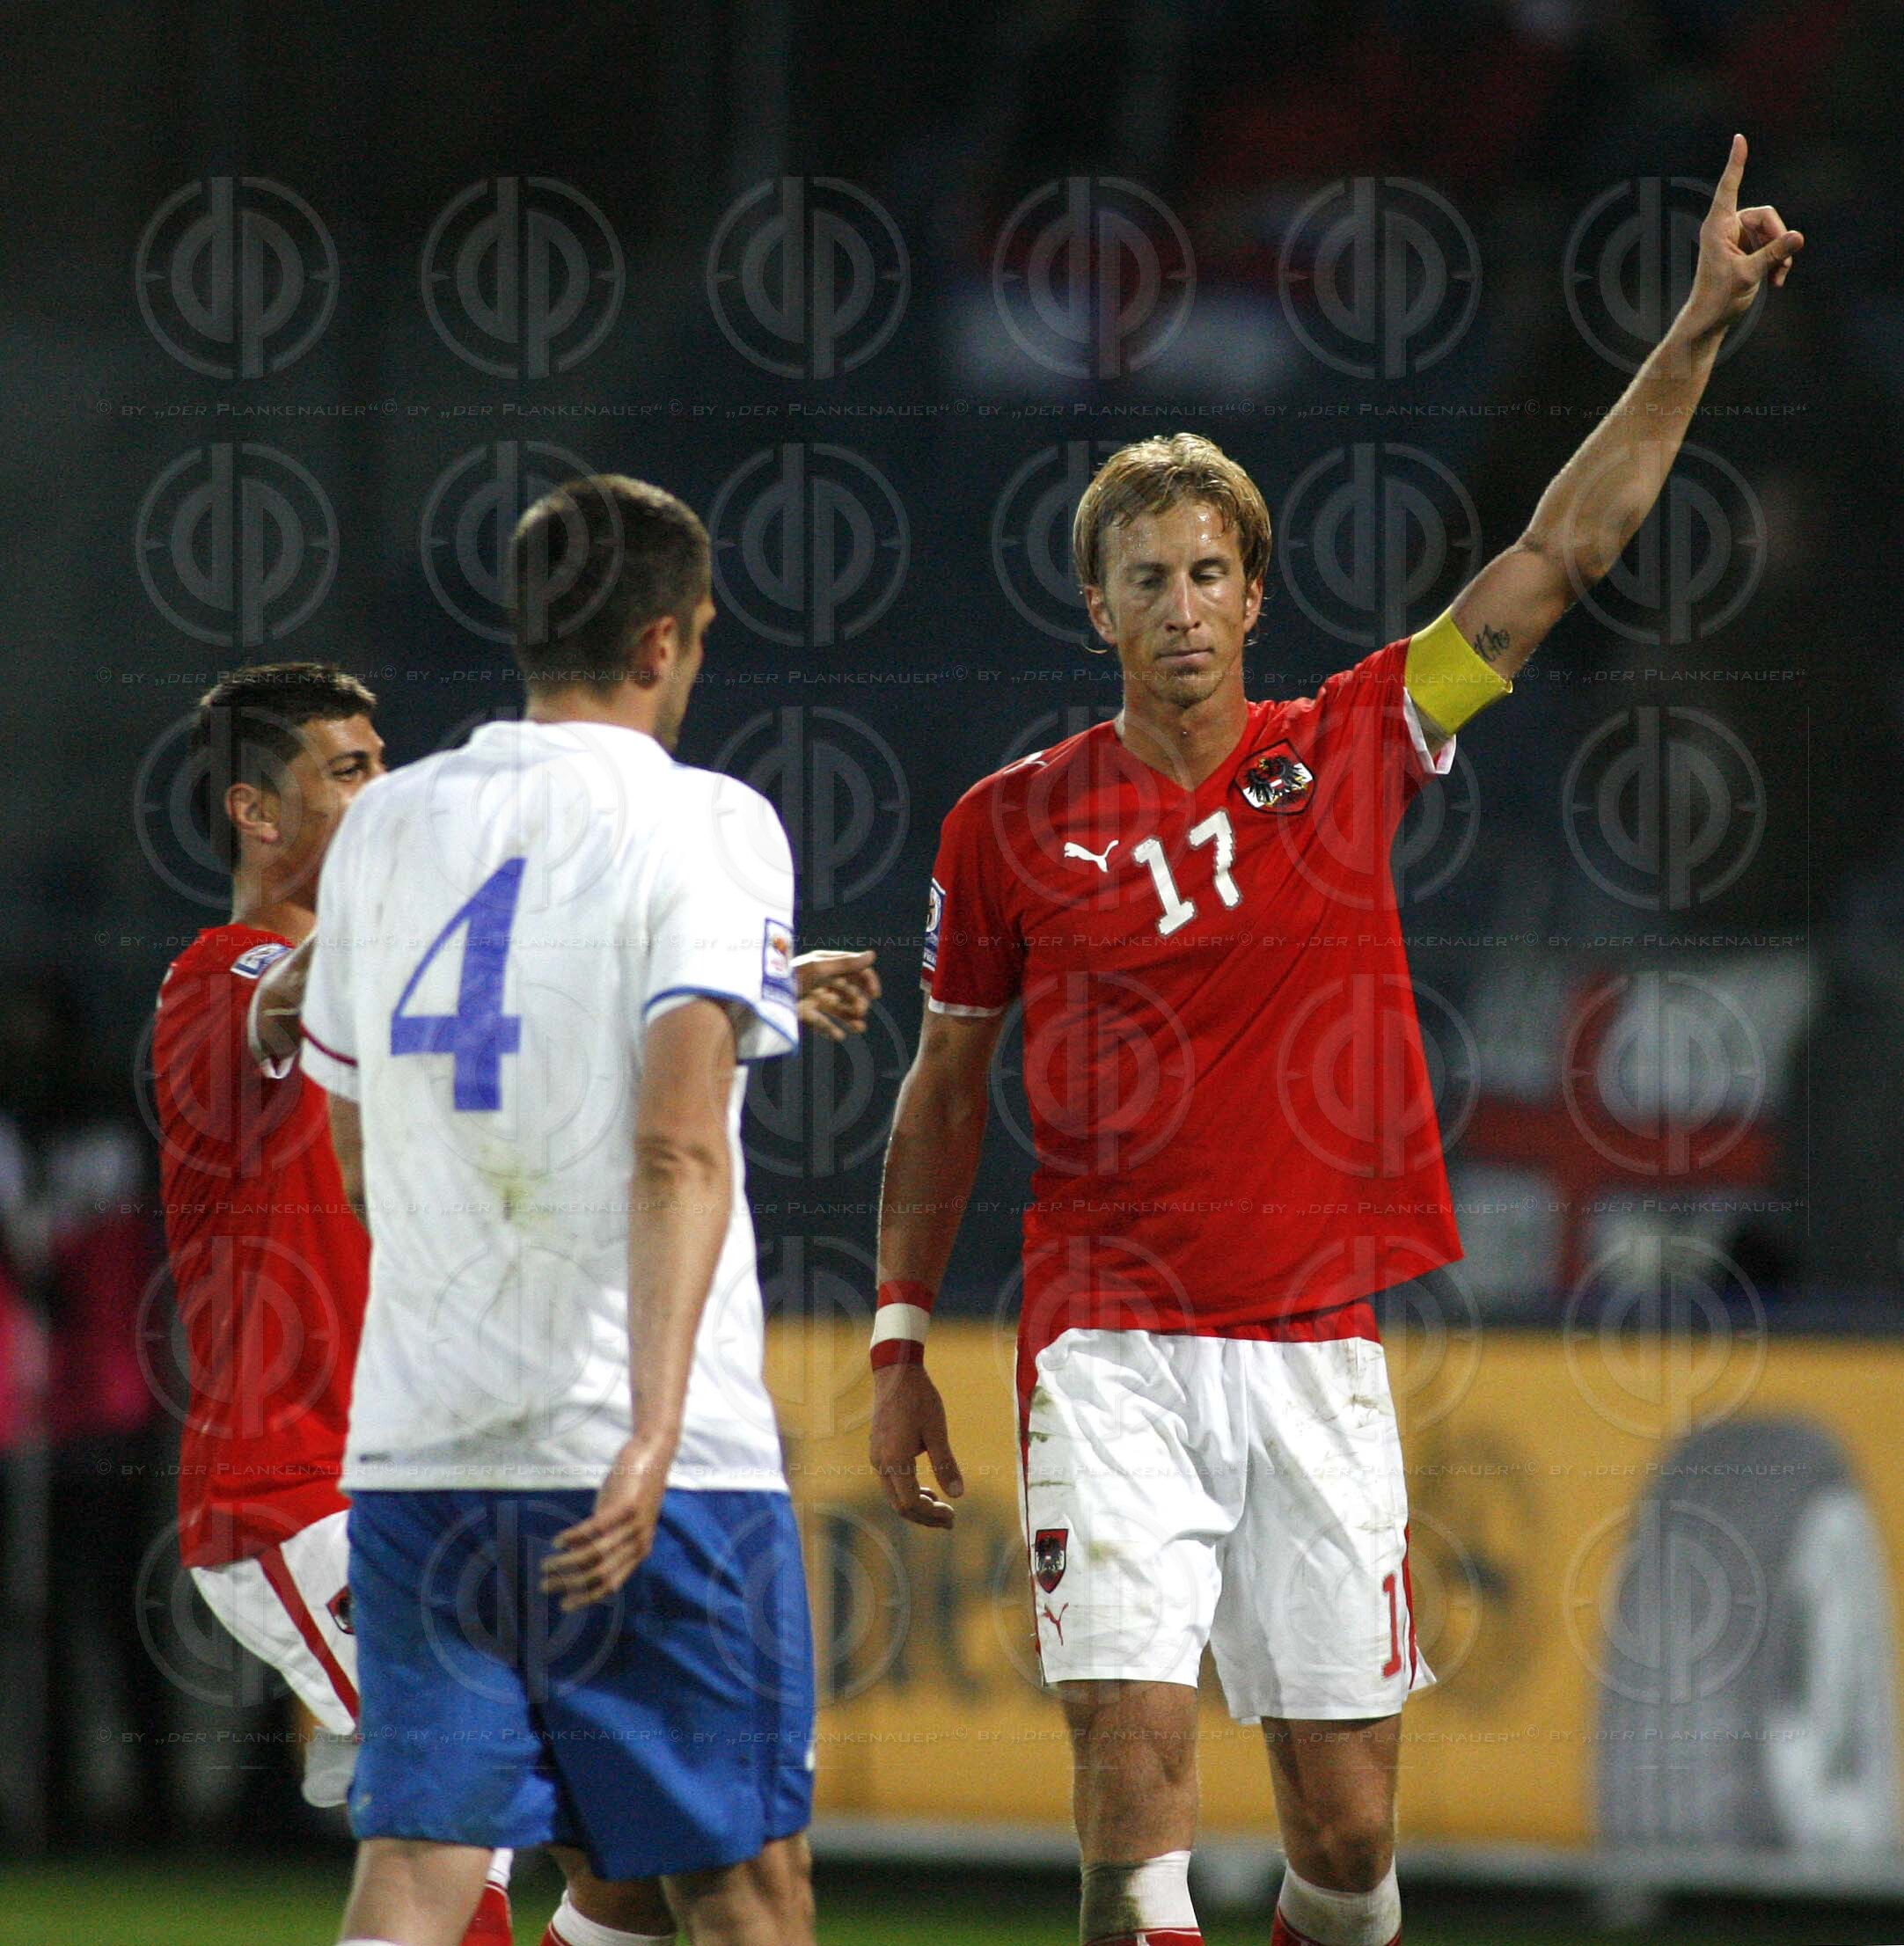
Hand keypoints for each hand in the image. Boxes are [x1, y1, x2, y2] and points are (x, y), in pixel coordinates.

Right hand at [540, 1435, 671, 1610]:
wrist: (653, 1452)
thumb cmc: (631, 1487)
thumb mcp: (616, 1519)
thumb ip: (601, 1540)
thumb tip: (574, 1560)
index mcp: (639, 1551)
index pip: (611, 1584)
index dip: (585, 1597)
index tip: (563, 1604)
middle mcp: (639, 1543)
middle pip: (600, 1574)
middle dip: (569, 1584)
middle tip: (545, 1586)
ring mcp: (634, 1525)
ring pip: (594, 1554)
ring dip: (566, 1563)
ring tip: (545, 1565)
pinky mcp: (627, 1505)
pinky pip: (595, 1528)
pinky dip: (573, 1537)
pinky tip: (558, 1541)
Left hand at [794, 948, 879, 1041]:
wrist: (763, 996)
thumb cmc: (791, 975)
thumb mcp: (820, 968)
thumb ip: (846, 964)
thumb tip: (872, 956)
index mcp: (826, 965)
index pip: (854, 970)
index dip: (867, 980)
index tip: (875, 994)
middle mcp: (822, 980)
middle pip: (849, 991)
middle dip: (858, 1001)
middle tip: (860, 1010)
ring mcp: (814, 997)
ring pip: (838, 1009)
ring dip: (851, 1017)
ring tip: (859, 1028)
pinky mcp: (804, 1014)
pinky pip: (822, 1023)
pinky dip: (832, 1030)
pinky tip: (840, 1036)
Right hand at [870, 1361, 963, 1528]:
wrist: (896, 1372)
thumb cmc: (918, 1399)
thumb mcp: (936, 1431)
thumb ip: (946, 1464)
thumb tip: (958, 1494)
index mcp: (894, 1460)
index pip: (910, 1502)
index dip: (932, 1514)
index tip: (953, 1514)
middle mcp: (880, 1463)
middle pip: (900, 1504)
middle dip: (925, 1516)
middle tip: (950, 1520)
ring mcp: (876, 1457)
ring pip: (894, 1495)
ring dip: (917, 1505)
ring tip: (941, 1507)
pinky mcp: (878, 1450)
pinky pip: (891, 1482)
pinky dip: (908, 1491)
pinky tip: (927, 1488)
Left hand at [1683, 133, 1802, 344]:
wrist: (1710, 320)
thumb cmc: (1719, 298)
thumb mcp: (1749, 274)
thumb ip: (1774, 254)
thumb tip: (1797, 236)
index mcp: (1718, 227)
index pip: (1729, 187)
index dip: (1736, 162)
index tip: (1739, 138)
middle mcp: (1727, 227)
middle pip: (1766, 215)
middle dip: (1777, 237)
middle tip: (1780, 263)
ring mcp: (1738, 239)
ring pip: (1773, 231)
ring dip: (1779, 254)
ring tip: (1777, 277)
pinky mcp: (1748, 250)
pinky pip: (1773, 245)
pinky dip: (1778, 261)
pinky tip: (1777, 281)